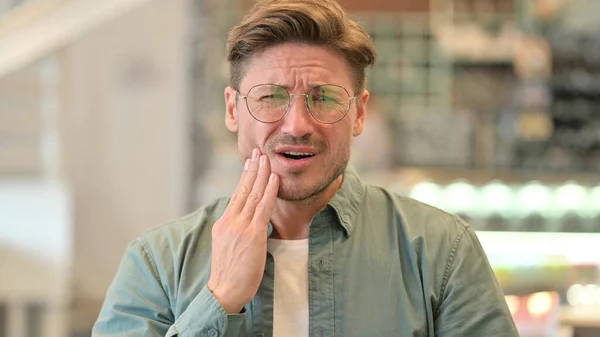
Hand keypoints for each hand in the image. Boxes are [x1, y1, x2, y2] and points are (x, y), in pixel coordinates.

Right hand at [207, 148, 278, 313]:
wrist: (224, 291)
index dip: (244, 177)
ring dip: (261, 174)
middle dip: (252, 168)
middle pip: (242, 189)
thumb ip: (236, 230)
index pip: (235, 195)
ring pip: (253, 194)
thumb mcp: (227, 246)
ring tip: (266, 159)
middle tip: (258, 151)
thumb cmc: (230, 273)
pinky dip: (269, 191)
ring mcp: (240, 227)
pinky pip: (263, 208)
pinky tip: (274, 179)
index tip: (249, 162)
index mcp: (223, 223)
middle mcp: (230, 221)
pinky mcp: (252, 234)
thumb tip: (248, 220)